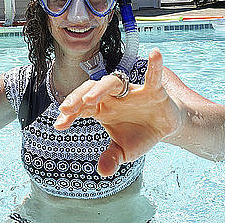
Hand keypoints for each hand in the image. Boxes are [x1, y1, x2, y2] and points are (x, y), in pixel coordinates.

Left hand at [54, 48, 181, 176]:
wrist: (165, 129)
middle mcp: (114, 97)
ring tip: (90, 98)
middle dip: (77, 97)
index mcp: (103, 109)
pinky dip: (154, 65)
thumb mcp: (124, 151)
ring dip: (100, 88)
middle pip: (92, 90)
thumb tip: (102, 171)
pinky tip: (154, 54)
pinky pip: (153, 77)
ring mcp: (133, 91)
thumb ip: (112, 158)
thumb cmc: (139, 135)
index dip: (70, 114)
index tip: (58, 124)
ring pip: (113, 82)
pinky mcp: (153, 91)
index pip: (82, 107)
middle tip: (66, 108)